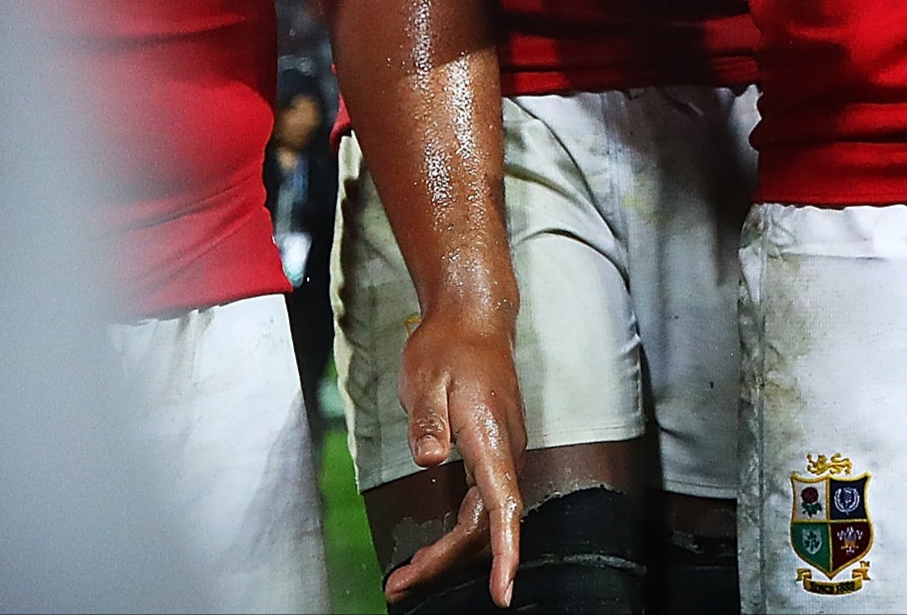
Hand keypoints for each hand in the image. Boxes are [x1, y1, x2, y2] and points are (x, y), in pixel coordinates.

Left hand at [389, 301, 526, 604]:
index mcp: (490, 437)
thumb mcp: (425, 379)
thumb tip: (429, 458)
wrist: (474, 318)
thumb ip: (427, 421)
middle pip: (484, 523)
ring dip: (451, 550)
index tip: (502, 590)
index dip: (504, 552)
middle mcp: (505, 449)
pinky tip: (434, 542)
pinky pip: (483, 502)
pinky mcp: (494, 450)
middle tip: (401, 584)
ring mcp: (502, 451)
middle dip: (447, 560)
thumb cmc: (449, 346)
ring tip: (408, 573)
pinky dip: (460, 530)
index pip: (503, 507)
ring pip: (484, 516)